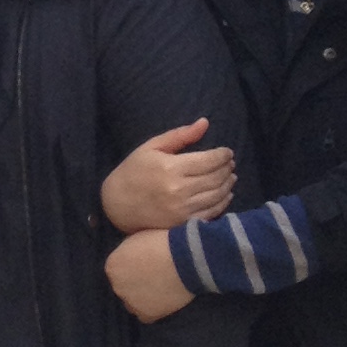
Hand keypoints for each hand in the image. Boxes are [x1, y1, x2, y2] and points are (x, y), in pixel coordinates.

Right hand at [100, 118, 234, 232]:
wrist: (116, 204)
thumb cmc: (133, 171)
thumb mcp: (152, 147)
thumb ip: (180, 135)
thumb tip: (204, 123)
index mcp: (171, 168)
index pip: (209, 160)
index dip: (223, 155)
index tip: (227, 152)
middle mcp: (179, 189)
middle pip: (216, 177)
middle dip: (227, 168)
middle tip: (230, 163)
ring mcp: (182, 209)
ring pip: (217, 195)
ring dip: (228, 185)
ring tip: (230, 177)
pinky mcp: (182, 223)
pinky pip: (211, 213)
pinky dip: (223, 203)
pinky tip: (225, 195)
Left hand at [105, 230, 194, 323]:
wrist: (185, 259)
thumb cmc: (163, 242)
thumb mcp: (136, 239)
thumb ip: (127, 253)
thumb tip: (129, 260)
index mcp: (112, 266)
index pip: (117, 272)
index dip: (131, 269)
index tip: (145, 266)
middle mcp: (116, 286)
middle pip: (123, 288)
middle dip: (135, 284)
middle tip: (154, 278)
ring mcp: (130, 302)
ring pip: (133, 303)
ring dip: (142, 298)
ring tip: (160, 289)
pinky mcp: (145, 315)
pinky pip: (146, 315)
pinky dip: (153, 309)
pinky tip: (164, 299)